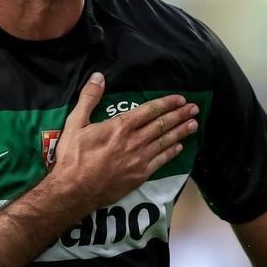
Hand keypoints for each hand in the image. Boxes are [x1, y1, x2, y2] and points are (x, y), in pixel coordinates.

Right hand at [52, 72, 197, 211]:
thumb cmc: (72, 156)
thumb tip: (99, 76)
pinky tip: (180, 147)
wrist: (74, 190)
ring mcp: (139, 160)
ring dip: (181, 131)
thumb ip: (89, 98)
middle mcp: (134, 141)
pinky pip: (161, 161)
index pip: (149, 110)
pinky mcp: (140, 176)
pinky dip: (171, 152)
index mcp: (120, 127)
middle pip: (162, 125)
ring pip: (165, 142)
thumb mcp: (75, 123)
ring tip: (194, 124)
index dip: (166, 103)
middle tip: (194, 108)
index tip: (179, 99)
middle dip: (179, 115)